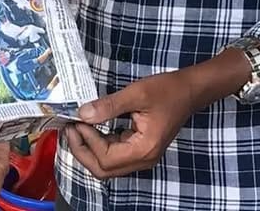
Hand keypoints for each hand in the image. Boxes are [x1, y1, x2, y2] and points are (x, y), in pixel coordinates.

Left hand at [67, 62, 240, 179]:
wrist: (190, 90)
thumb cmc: (167, 90)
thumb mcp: (137, 93)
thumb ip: (109, 106)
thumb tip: (83, 114)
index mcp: (144, 149)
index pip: (106, 158)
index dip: (87, 142)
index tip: (75, 122)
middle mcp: (143, 159)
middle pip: (104, 169)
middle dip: (83, 151)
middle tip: (70, 128)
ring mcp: (142, 156)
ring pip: (108, 165)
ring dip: (90, 149)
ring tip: (76, 127)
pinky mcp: (140, 149)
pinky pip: (115, 155)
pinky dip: (100, 144)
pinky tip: (92, 128)